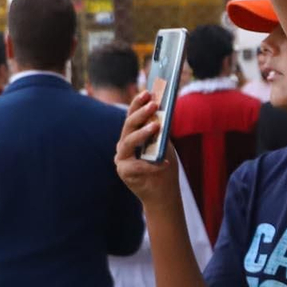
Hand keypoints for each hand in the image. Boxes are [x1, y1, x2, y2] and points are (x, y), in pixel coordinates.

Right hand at [114, 91, 180, 209]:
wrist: (163, 193)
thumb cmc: (164, 166)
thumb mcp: (165, 144)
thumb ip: (161, 131)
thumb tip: (163, 109)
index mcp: (132, 135)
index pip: (132, 115)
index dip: (138, 103)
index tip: (149, 92)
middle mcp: (124, 144)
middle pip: (128, 125)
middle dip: (140, 113)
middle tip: (153, 104)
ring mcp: (121, 158)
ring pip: (128, 141)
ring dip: (142, 133)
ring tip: (156, 126)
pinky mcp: (123, 172)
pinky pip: (136, 165)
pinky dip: (151, 165)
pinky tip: (163, 163)